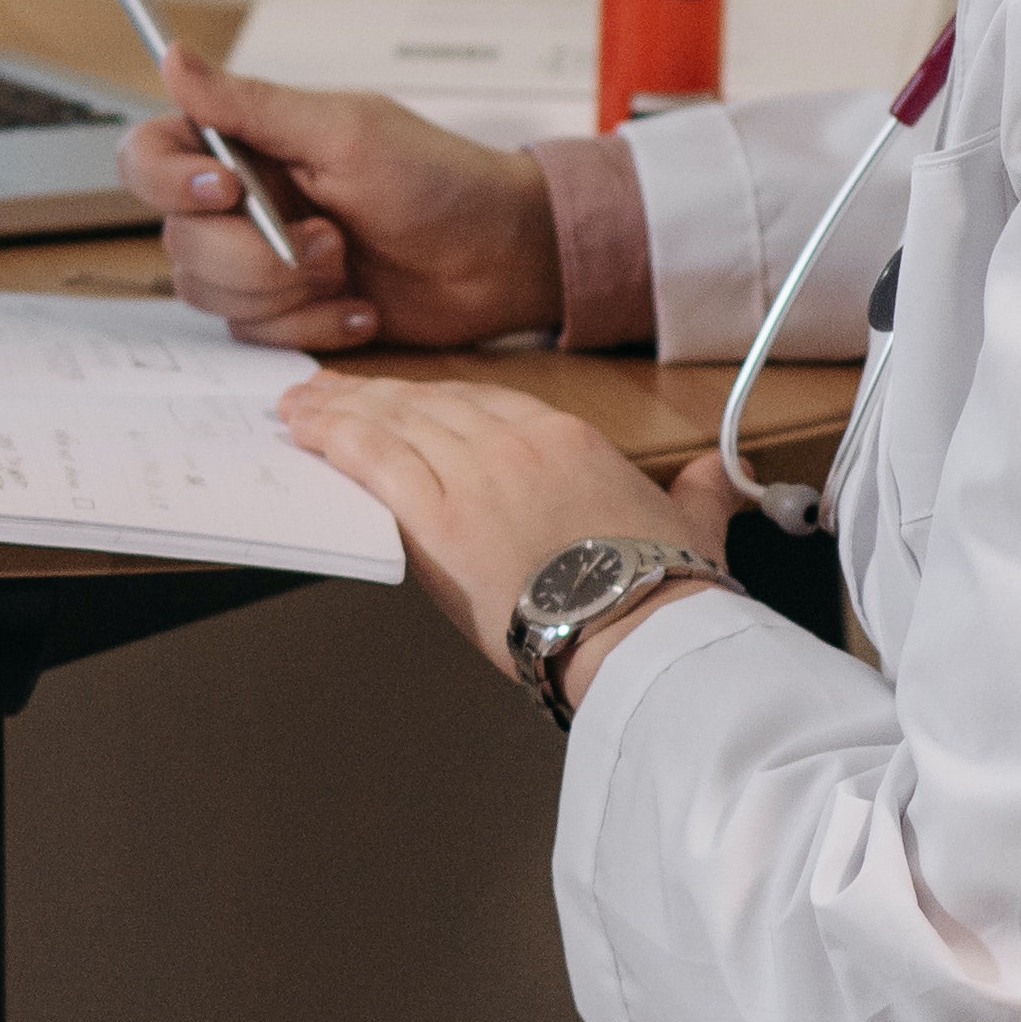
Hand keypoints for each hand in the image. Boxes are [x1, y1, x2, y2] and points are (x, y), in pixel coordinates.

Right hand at [127, 50, 562, 350]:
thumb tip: (174, 58)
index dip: (169, 180)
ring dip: (285, 293)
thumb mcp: (345, 133)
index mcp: (245, 143)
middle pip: (179, 240)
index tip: (228, 189)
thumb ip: (252, 105)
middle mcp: (239, 201)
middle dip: (254, 256)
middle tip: (328, 242)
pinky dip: (312, 325)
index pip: (150, 156)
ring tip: (349, 271)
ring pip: (209, 294)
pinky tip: (362, 307)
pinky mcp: (284, 311)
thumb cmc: (438, 181)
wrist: (501, 259)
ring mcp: (259, 260)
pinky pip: (255, 336)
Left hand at [281, 380, 735, 706]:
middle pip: (431, 405)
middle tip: (329, 391)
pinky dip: (333, 437)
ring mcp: (474, 475)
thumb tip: (721, 471)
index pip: (486, 403)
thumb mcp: (695, 526)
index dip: (434, 398)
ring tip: (299, 406)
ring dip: (340, 411)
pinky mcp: (438, 517)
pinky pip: (374, 460)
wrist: (639, 630)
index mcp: (570, 440)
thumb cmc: (663, 591)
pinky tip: (303, 428)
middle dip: (375, 397)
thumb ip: (700, 490)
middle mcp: (516, 444)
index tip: (406, 395)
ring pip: (394, 424)